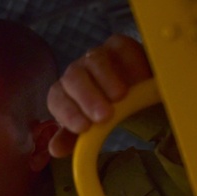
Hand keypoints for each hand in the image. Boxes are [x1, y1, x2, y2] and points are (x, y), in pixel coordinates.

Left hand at [47, 34, 152, 157]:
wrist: (137, 95)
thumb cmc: (107, 113)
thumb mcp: (92, 129)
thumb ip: (73, 140)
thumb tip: (55, 149)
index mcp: (65, 94)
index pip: (56, 99)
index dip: (67, 113)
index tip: (83, 128)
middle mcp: (78, 72)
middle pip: (73, 78)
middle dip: (87, 98)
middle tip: (104, 116)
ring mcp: (98, 56)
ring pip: (95, 61)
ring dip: (106, 79)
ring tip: (121, 97)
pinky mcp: (120, 45)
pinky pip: (121, 48)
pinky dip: (130, 62)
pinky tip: (140, 78)